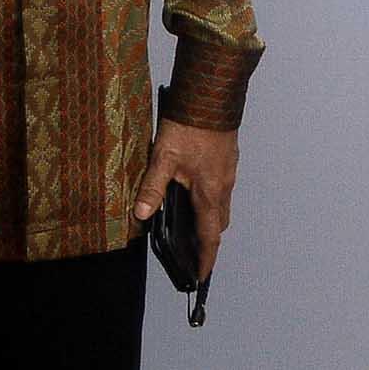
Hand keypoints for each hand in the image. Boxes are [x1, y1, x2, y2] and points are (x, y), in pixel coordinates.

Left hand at [133, 120, 237, 280]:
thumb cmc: (190, 124)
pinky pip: (221, 187)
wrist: (212, 94)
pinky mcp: (227, 158)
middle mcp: (224, 184)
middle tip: (192, 252)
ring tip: (190, 222)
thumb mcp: (164, 157)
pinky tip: (193, 188)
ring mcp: (228, 171)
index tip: (201, 275)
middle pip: (218, 223)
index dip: (205, 258)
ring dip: (209, 217)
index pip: (210, 236)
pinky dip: (210, 198)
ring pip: (221, 204)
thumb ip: (152, 187)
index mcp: (210, 191)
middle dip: (207, 240)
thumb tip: (141, 214)